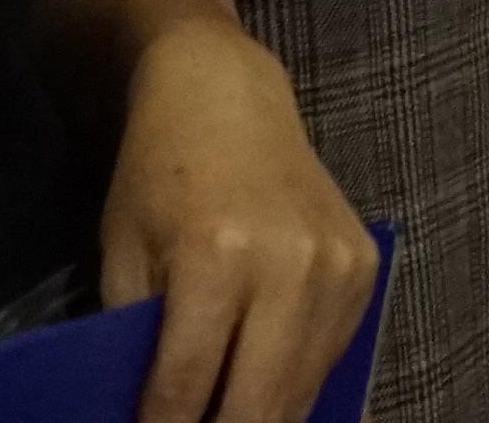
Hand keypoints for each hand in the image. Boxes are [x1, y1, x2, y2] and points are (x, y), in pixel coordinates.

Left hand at [92, 18, 375, 422]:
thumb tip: (152, 418)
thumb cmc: (160, 176)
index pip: (188, 387)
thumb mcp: (124, 255)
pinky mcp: (364, 269)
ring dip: (261, 419)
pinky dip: (294, 384)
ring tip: (227, 415)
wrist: (228, 98)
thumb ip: (137, 340)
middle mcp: (289, 266)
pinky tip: (262, 387)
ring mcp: (337, 269)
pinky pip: (330, 357)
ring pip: (302, 392)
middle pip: (258, 405)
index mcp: (216, 258)